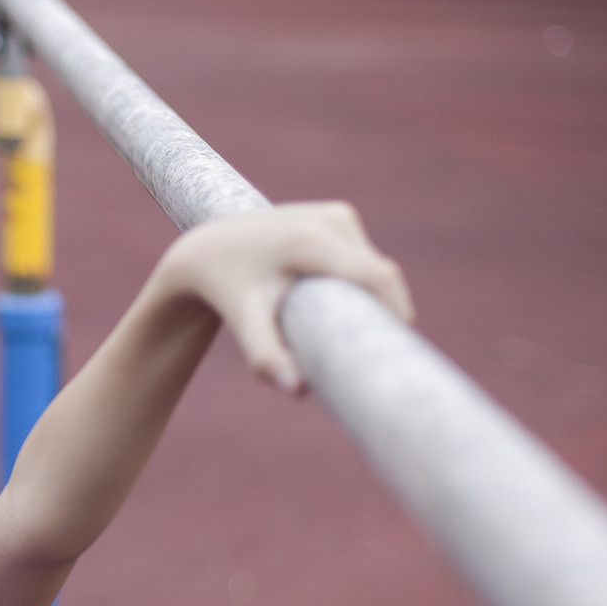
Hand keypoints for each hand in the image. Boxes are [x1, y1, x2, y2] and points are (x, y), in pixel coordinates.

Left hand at [155, 201, 413, 394]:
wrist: (208, 250)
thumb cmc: (227, 291)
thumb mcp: (244, 321)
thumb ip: (266, 356)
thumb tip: (297, 391)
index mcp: (312, 240)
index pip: (377, 278)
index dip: (396, 312)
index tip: (398, 351)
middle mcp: (331, 219)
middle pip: (381, 274)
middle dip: (385, 313)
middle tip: (375, 356)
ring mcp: (337, 214)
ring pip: (375, 268)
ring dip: (372, 301)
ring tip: (353, 336)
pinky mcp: (338, 216)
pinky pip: (364, 259)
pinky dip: (362, 285)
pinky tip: (343, 309)